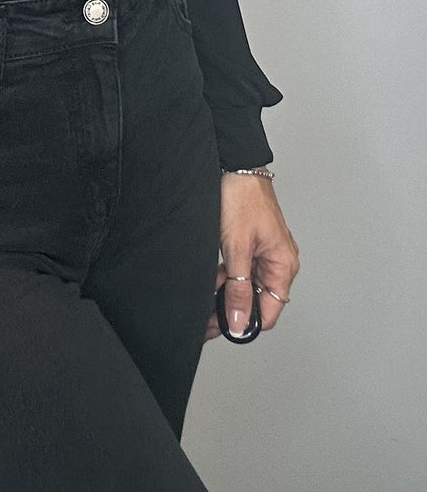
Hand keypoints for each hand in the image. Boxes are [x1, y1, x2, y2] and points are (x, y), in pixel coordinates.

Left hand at [203, 172, 299, 341]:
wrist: (236, 165)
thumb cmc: (243, 198)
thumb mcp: (237, 249)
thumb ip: (238, 289)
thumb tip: (239, 322)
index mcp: (284, 266)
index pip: (268, 312)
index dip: (245, 323)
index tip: (221, 326)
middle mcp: (278, 262)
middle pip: (257, 301)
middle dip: (231, 309)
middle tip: (206, 315)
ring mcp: (265, 253)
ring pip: (246, 286)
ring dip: (226, 292)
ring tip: (206, 292)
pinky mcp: (251, 244)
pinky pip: (240, 270)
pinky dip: (226, 276)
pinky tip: (212, 276)